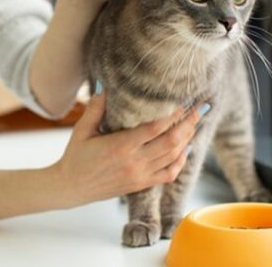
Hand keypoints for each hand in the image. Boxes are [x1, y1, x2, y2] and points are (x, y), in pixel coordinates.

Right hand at [53, 91, 202, 205]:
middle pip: (171, 142)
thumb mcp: (82, 130)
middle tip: (200, 110)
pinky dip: (180, 162)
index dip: (173, 115)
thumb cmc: (76, 157)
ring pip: (173, 157)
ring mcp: (140, 175)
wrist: (71, 187)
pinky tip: (185, 149)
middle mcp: (135, 162)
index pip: (156, 129)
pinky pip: (168, 174)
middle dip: (188, 124)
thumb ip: (96, 107)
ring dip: (187, 139)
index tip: (183, 102)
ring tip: (195, 124)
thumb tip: (104, 85)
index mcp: (121, 146)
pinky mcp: (141, 185)